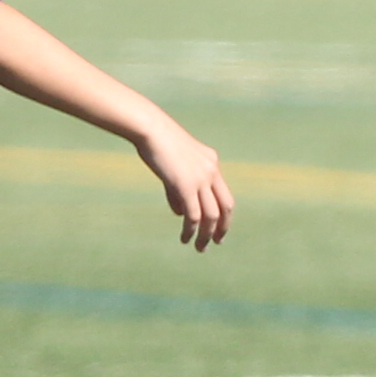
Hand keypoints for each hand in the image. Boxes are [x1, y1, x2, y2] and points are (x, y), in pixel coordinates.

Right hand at [137, 124, 232, 249]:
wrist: (150, 129)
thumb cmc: (155, 144)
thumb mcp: (172, 167)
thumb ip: (179, 191)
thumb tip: (181, 214)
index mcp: (212, 163)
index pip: (224, 194)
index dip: (224, 214)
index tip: (219, 228)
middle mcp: (212, 171)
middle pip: (225, 207)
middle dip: (222, 228)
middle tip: (216, 242)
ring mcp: (201, 178)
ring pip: (211, 215)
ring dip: (206, 234)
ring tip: (200, 247)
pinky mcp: (187, 185)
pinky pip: (194, 215)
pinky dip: (191, 230)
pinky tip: (185, 238)